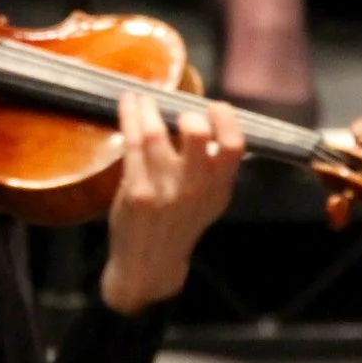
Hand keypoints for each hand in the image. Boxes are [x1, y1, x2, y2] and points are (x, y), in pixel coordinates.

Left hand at [98, 92, 242, 314]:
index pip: (233, 146)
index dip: (225, 119)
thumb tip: (210, 123)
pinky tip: (128, 103)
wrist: (150, 266)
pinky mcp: (136, 191)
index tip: (214, 106)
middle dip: (185, 112)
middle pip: (195, 134)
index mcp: (219, 188)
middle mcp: (195, 188)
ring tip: (142, 96)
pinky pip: (132, 144)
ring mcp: (164, 190)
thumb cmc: (180, 226)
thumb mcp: (210, 202)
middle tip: (177, 110)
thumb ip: (215, 169)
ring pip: (155, 134)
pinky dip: (129, 117)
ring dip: (147, 108)